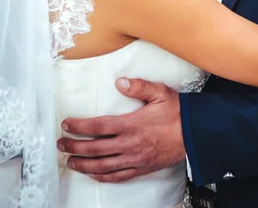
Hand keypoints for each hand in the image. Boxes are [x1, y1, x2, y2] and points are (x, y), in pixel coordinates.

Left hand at [57, 78, 185, 182]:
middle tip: (61, 145)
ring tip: (71, 162)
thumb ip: (138, 86)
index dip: (79, 126)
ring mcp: (135, 159)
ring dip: (84, 164)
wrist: (196, 134)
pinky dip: (103, 176)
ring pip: (103, 165)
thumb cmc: (178, 112)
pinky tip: (94, 174)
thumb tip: (119, 82)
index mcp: (132, 124)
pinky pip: (118, 176)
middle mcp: (130, 144)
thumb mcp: (159, 92)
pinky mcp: (142, 168)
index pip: (98, 127)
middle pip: (96, 149)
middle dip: (75, 147)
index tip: (66, 124)